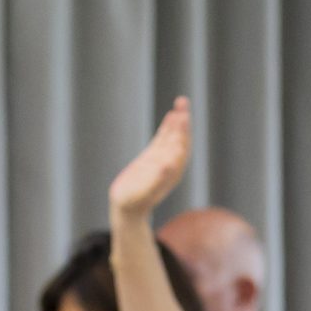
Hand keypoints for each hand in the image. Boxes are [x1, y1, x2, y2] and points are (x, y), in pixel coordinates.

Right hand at [110, 96, 192, 219]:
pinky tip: (172, 115)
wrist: (127, 208)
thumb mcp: (143, 193)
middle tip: (183, 102)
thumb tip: (168, 165)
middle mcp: (170, 165)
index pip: (180, 149)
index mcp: (172, 173)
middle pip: (180, 140)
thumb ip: (156, 180)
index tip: (181, 118)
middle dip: (183, 122)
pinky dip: (168, 127)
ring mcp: (162, 160)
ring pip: (173, 136)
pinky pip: (164, 138)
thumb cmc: (133, 203)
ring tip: (182, 102)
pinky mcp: (154, 157)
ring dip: (178, 120)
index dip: (181, 134)